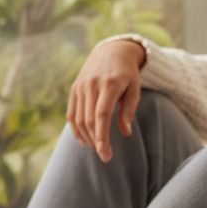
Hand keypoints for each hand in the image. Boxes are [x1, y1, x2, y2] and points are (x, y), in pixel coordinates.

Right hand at [68, 39, 145, 161]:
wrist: (112, 50)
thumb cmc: (128, 73)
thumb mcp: (135, 88)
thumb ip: (129, 109)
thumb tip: (125, 132)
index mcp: (109, 84)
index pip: (102, 115)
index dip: (102, 137)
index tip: (106, 154)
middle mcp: (91, 85)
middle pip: (89, 120)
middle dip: (95, 141)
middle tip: (104, 156)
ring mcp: (80, 86)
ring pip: (78, 118)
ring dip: (86, 137)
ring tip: (96, 148)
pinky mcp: (74, 88)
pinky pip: (71, 113)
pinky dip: (76, 128)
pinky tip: (84, 139)